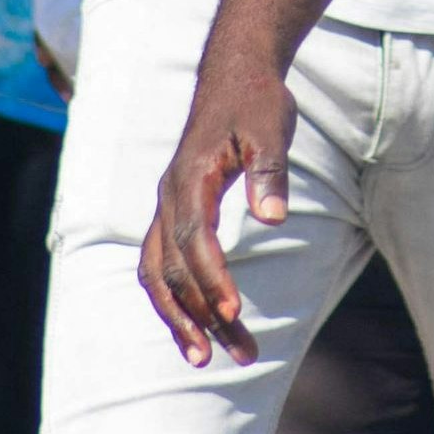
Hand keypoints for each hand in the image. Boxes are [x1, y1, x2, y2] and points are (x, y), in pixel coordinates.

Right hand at [142, 52, 295, 366]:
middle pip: (175, 269)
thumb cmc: (255, 101)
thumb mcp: (271, 128)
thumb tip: (275, 218)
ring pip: (159, 274)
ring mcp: (167, 207)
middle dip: (203, 315)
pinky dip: (173, 299)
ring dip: (180, 318)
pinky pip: (161, 265)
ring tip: (207, 359)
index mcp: (190, 178)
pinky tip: (196, 326)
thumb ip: (270, 172)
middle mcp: (169, 197)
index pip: (194, 239)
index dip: (212, 279)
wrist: (234, 74)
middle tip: (240, 354)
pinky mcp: (174, 213)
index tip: (235, 313)